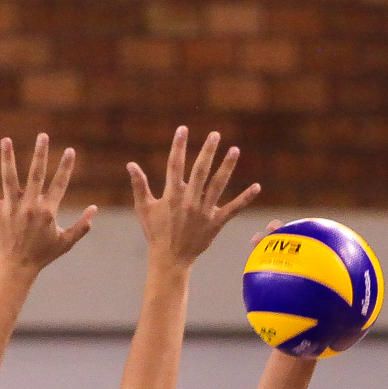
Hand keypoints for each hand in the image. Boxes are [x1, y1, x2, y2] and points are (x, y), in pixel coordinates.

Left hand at [0, 134, 96, 276]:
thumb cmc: (42, 255)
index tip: (70, 151)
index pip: (59, 184)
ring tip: (6, 140)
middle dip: (40, 154)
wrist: (17, 268)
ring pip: (10, 179)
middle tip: (43, 136)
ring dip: (8, 158)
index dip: (66, 167)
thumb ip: (82, 226)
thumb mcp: (66, 242)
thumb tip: (94, 210)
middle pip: (36, 175)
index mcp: (48, 212)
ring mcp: (12, 209)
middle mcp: (30, 207)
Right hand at [129, 126, 260, 266]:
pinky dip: (245, 198)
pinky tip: (257, 186)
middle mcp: (189, 201)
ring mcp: (204, 212)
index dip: (178, 146)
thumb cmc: (155, 233)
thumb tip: (130, 164)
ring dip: (227, 166)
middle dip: (207, 151)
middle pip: (200, 171)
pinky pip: (233, 209)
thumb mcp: (144, 209)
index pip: (175, 165)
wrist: (170, 259)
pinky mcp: (215, 223)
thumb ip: (139, 185)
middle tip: (215, 134)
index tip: (182, 129)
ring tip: (235, 149)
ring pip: (218, 185)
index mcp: (172, 195)